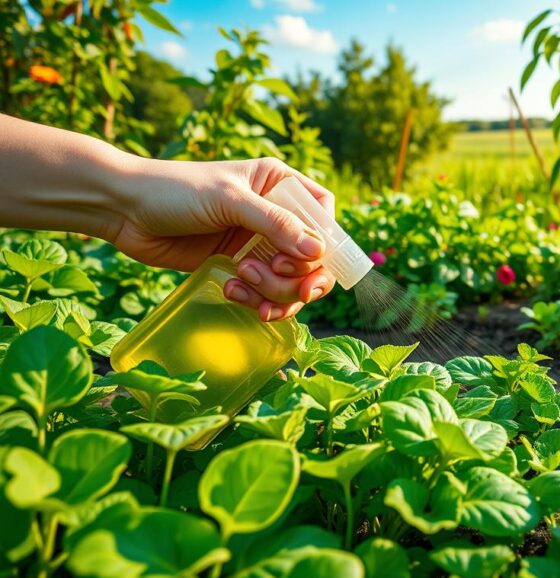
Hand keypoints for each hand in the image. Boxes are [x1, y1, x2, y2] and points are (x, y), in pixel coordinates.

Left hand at [111, 156, 336, 320]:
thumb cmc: (175, 190)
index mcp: (277, 184)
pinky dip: (257, 300)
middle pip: (314, 255)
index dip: (326, 239)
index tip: (312, 258)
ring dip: (275, 290)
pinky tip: (234, 291)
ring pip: (292, 280)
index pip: (322, 213)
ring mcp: (257, 243)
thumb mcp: (228, 200)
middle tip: (283, 280)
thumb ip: (275, 224)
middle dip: (302, 274)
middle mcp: (273, 214)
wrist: (123, 210)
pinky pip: (265, 293)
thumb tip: (318, 251)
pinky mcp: (238, 267)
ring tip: (243, 280)